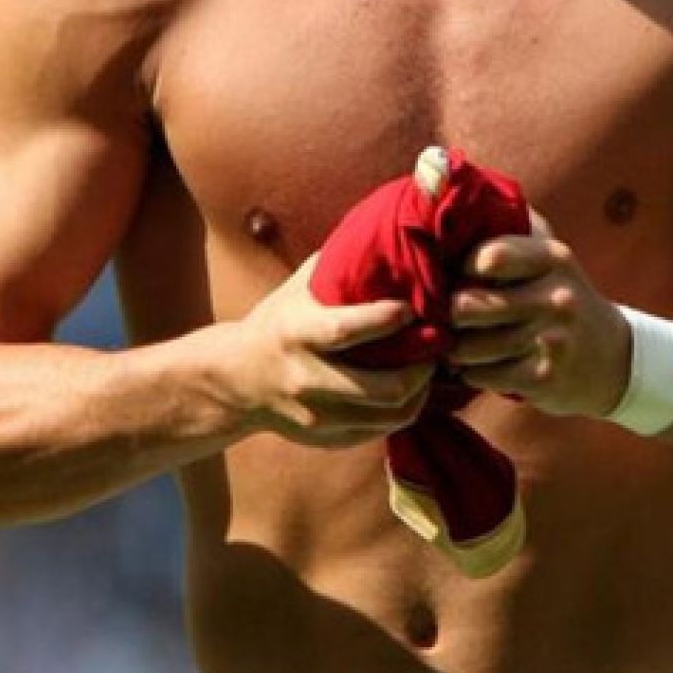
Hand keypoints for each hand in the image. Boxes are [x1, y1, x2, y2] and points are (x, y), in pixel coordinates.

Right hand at [222, 256, 434, 448]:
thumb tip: (387, 233)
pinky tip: (411, 390)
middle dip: (421, 369)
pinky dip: (402, 411)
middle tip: (438, 345)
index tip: (413, 308)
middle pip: (380, 388)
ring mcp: (315, 416)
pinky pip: (379, 431)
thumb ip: (339, 265)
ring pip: (388, 416)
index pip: (346, 330)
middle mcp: (305, 378)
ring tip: (430, 368)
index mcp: (296, 333)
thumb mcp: (298, 288)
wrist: (235, 379)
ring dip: (420, 392)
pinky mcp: (325, 439)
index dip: (384, 321)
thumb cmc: (278, 321)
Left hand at [447, 211, 631, 417]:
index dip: (462, 267)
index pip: (488, 257)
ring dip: (456, 347)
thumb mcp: (548, 254)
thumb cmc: (560, 294)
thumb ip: (510, 223)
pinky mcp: (543, 378)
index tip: (461, 275)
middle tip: (451, 314)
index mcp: (553, 258)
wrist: (612, 356)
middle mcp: (556, 297)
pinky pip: (481, 374)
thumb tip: (451, 183)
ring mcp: (551, 339)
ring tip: (462, 341)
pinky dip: (472, 371)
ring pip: (469, 346)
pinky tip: (482, 363)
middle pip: (467, 305)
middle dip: (450, 312)